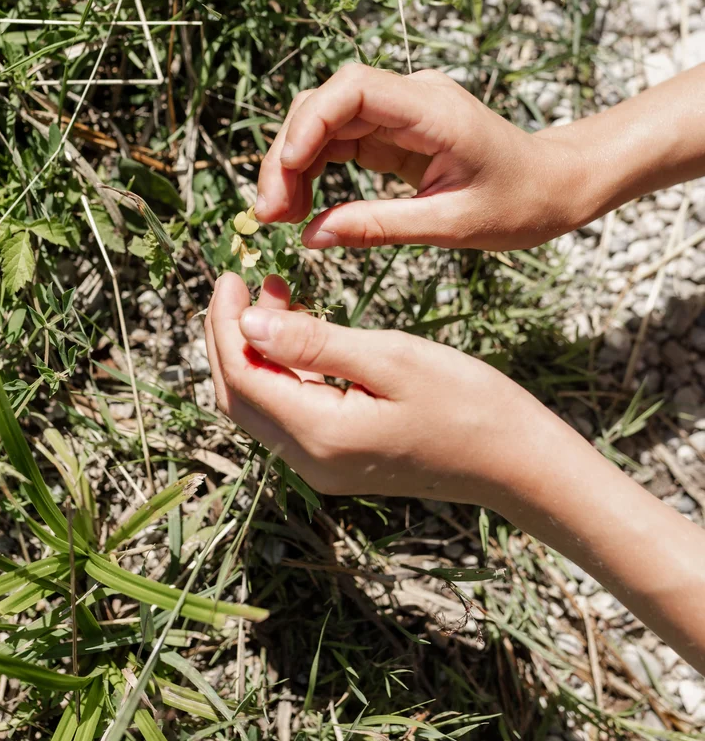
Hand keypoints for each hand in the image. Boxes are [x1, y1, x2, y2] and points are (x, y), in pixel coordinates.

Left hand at [204, 272, 551, 503]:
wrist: (515, 461)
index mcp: (319, 435)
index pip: (241, 376)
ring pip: (260, 404)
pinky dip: (281, 369)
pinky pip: (289, 412)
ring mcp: (322, 465)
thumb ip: (315, 342)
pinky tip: (299, 330)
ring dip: (253, 350)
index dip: (225, 324)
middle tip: (239, 282)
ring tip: (272, 292)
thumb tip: (247, 322)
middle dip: (227, 336)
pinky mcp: (338, 459)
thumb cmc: (467, 403)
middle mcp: (309, 460)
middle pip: (238, 395)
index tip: (231, 275)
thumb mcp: (392, 358)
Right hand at [254, 63, 582, 250]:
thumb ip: (380, 227)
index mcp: (434, 110)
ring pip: (323, 121)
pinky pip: (338, 140)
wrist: (554, 185)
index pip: (355, 87)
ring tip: (280, 217)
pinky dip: (313, 169)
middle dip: (288, 152)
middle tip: (270, 213)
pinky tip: (302, 206)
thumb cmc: (519, 203)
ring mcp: (399, 111)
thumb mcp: (453, 225)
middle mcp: (411, 97)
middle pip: (326, 103)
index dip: (310, 121)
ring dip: (293, 163)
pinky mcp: (392, 130)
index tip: (286, 169)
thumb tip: (311, 236)